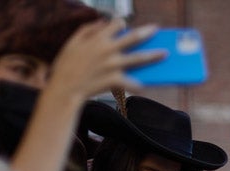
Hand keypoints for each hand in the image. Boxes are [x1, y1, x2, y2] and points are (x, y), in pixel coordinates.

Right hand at [47, 19, 162, 102]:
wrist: (65, 89)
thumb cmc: (67, 66)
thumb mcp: (72, 42)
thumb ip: (87, 30)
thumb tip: (102, 22)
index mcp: (98, 39)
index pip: (116, 25)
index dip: (121, 24)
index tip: (125, 25)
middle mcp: (108, 49)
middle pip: (133, 38)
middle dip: (147, 32)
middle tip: (156, 30)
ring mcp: (113, 64)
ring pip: (139, 58)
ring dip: (153, 56)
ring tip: (165, 54)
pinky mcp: (115, 79)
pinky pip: (132, 82)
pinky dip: (138, 85)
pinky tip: (144, 86)